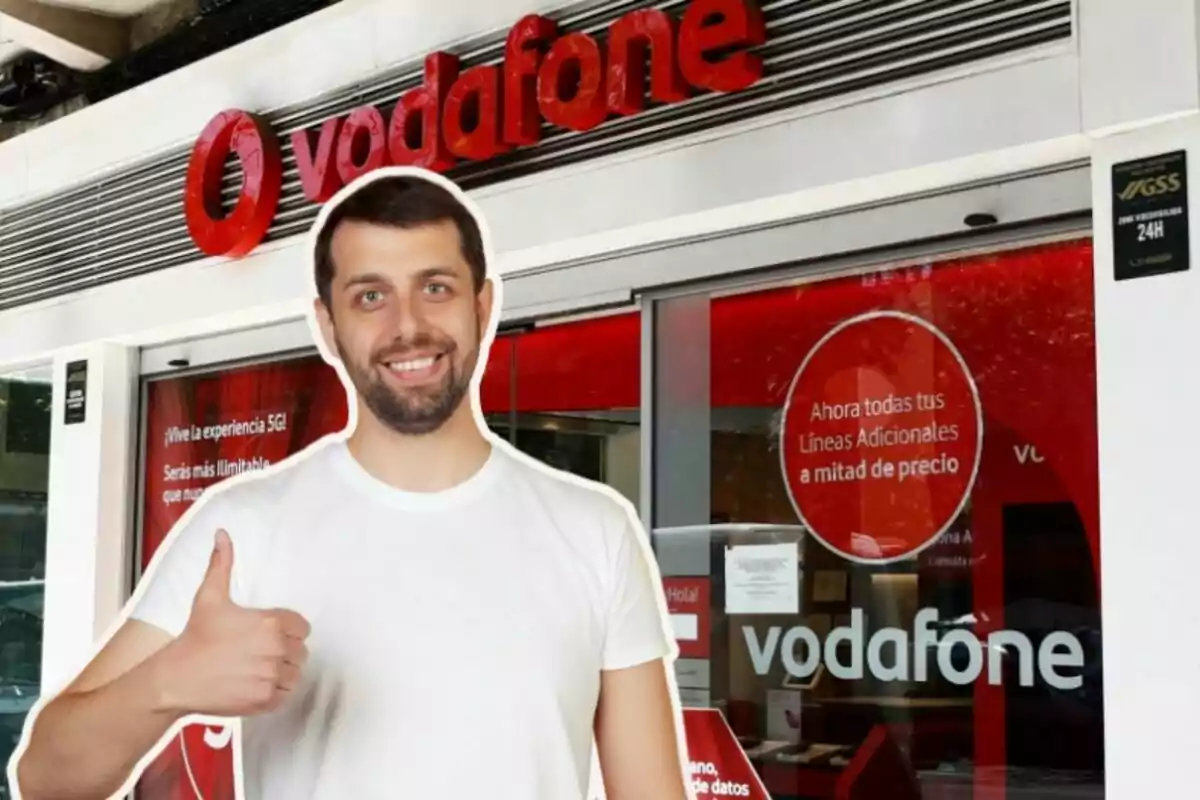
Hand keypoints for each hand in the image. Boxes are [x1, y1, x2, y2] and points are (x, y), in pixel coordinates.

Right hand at [155, 530, 310, 716]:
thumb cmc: (196, 636)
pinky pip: (286, 694)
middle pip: (300, 650)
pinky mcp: (266, 699)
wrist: (177, 678)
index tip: (267, 635)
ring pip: (295, 673)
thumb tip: (222, 534)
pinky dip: (275, 691)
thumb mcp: (209, 596)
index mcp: (271, 623)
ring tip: (257, 668)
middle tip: (258, 652)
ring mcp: (271, 676)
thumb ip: (222, 564)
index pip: (302, 627)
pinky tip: (255, 683)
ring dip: (282, 672)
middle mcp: (276, 649)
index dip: (287, 631)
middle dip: (284, 651)